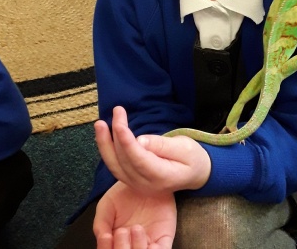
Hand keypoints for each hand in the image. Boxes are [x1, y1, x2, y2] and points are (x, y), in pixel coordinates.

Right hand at [94, 181, 175, 248]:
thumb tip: (102, 239)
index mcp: (115, 241)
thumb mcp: (107, 204)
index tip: (107, 236)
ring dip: (138, 248)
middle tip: (122, 232)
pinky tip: (152, 244)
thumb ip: (101, 223)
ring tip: (136, 228)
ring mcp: (148, 243)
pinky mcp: (164, 238)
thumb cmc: (126, 192)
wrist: (146, 176)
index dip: (106, 248)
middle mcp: (131, 245)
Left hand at [95, 106, 210, 195]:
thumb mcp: (185, 148)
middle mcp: (146, 184)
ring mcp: (137, 185)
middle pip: (124, 160)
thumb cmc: (193, 158)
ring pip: (115, 166)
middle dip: (116, 134)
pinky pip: (116, 166)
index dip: (126, 141)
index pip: (138, 159)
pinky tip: (103, 136)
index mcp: (162, 177)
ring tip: (100, 124)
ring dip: (105, 144)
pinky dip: (107, 151)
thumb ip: (163, 145)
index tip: (119, 122)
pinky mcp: (132, 180)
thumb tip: (140, 140)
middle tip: (117, 111)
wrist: (196, 174)